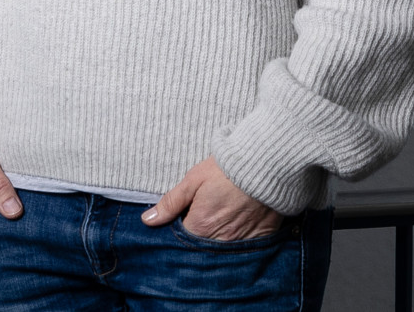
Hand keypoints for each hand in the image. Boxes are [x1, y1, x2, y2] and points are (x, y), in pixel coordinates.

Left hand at [141, 157, 281, 240]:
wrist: (265, 165)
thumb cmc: (226, 170)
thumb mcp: (193, 180)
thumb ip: (171, 203)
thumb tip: (148, 220)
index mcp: (201, 227)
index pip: (183, 240)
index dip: (181, 228)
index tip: (184, 217)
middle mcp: (221, 240)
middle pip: (203, 246)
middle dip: (199, 235)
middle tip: (205, 214)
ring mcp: (242, 241)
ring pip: (223, 248)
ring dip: (218, 238)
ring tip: (221, 217)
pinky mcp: (261, 238)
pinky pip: (245, 246)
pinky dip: (239, 239)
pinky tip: (238, 223)